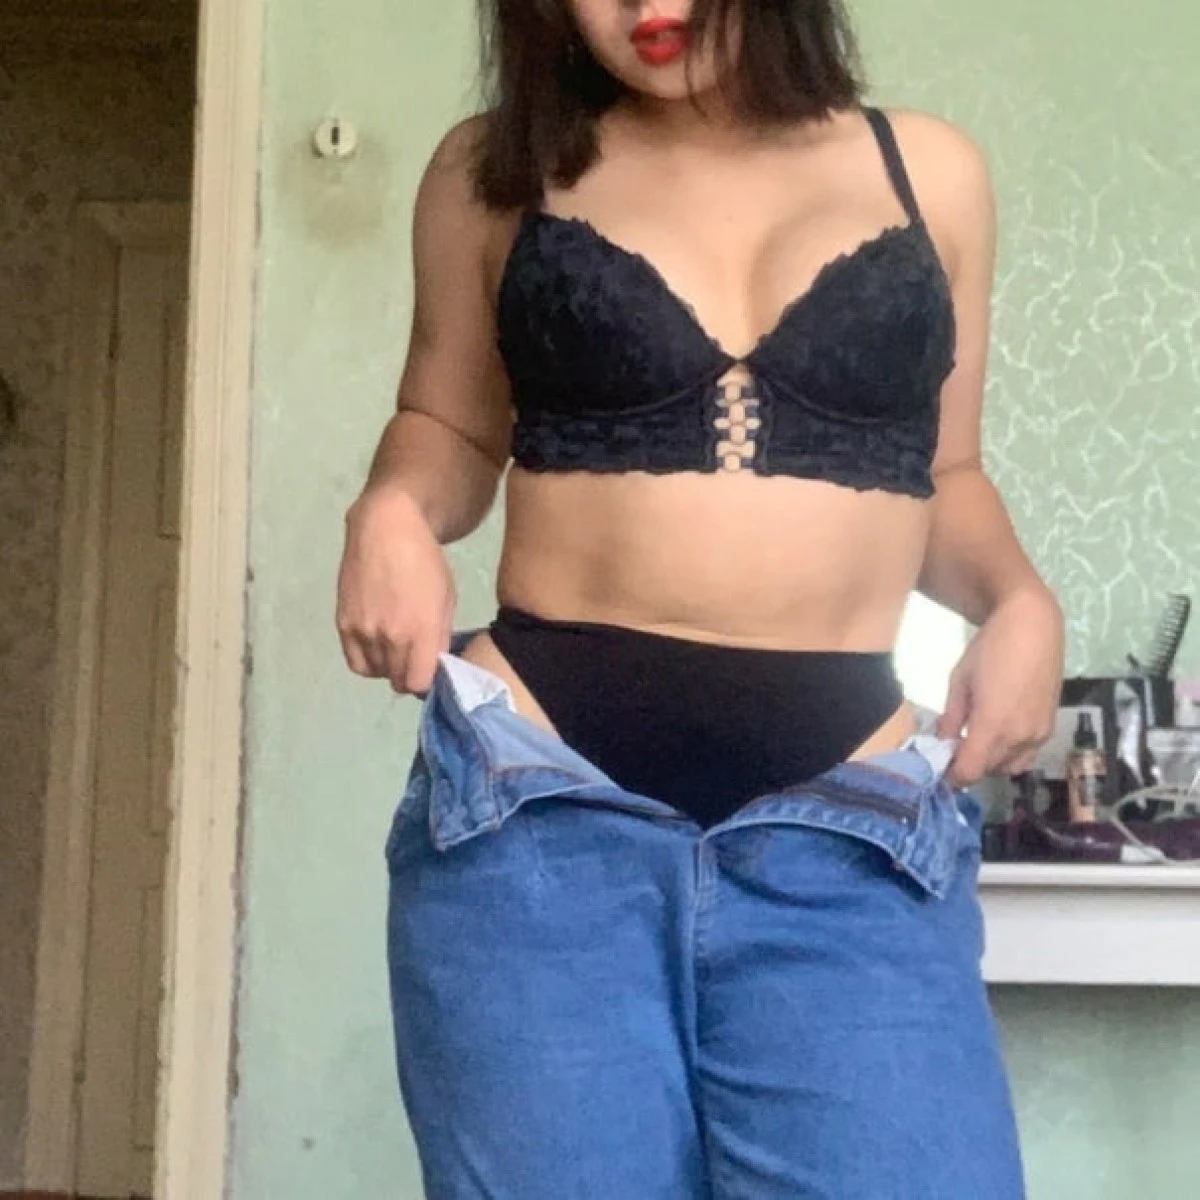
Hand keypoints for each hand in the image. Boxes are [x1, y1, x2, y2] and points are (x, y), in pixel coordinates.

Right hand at [336, 484, 454, 694]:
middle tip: (414, 658)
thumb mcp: (447, 599)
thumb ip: (440, 638)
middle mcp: (390, 637)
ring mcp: (363, 631)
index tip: (431, 670)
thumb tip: (434, 668)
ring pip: (377, 673)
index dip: (427, 682)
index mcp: (421, 631)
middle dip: (409, 674)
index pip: (419, 684)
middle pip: (398, 681)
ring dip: (389, 667)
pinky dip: (369, 661)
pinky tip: (377, 646)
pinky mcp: (343, 624)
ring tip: (396, 647)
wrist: (386, 529)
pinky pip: (356, 661)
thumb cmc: (426, 561)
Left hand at [938, 585, 1063, 785]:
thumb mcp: (959, 682)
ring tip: (975, 741)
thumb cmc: (989, 649)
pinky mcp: (1050, 727)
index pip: (969, 772)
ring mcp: (1039, 734)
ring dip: (990, 763)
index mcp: (993, 726)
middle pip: (988, 771)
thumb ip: (950, 718)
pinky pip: (1028, 755)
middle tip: (952, 751)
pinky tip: (998, 734)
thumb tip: (942, 743)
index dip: (951, 776)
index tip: (939, 767)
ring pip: (1010, 767)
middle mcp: (1020, 737)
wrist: (1032, 627)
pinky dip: (1010, 754)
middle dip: (968, 766)